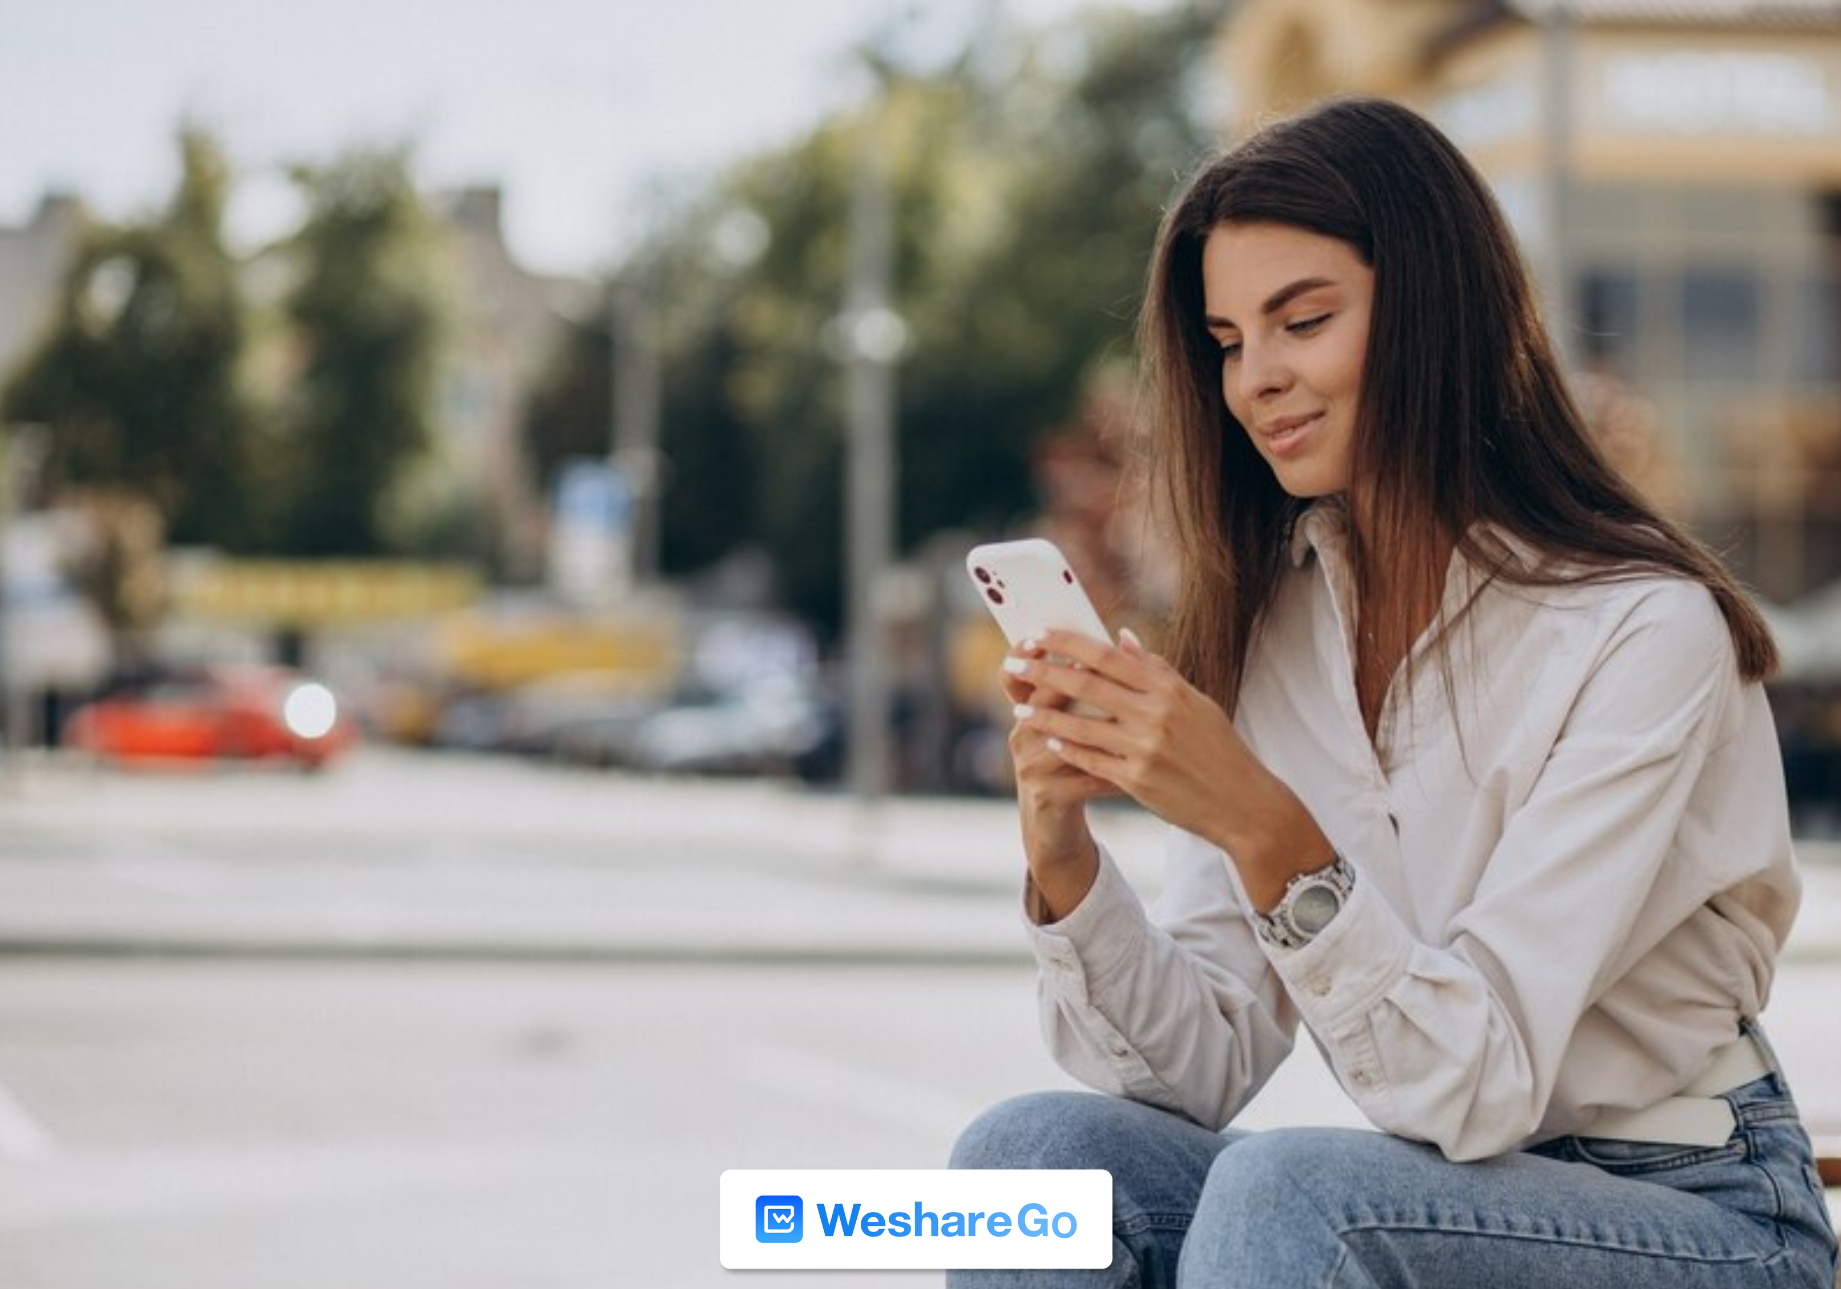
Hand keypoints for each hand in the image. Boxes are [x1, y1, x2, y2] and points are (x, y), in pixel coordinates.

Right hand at [1001, 636, 1117, 917]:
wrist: (1052, 826)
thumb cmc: (1068, 767)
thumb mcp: (1070, 727)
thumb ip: (1091, 684)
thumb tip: (1123, 638)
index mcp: (1026, 713)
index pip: (1018, 676)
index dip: (1032, 653)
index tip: (1062, 634)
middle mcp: (1021, 736)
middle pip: (1041, 701)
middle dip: (1071, 680)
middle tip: (1100, 666)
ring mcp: (1031, 768)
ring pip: (1066, 738)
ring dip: (1100, 727)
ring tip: (1129, 715)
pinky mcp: (1047, 796)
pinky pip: (1086, 778)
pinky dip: (1116, 769)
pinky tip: (1143, 764)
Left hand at [1010, 629, 1333, 909]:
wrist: (1243, 803)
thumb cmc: (1218, 748)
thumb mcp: (1194, 702)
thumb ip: (1155, 670)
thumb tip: (1121, 636)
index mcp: (1168, 689)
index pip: (1108, 656)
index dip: (1068, 643)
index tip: (1037, 633)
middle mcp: (1155, 715)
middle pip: (1086, 685)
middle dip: (1043, 672)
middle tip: (1011, 664)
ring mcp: (1144, 749)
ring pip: (1080, 725)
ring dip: (1043, 714)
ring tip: (1017, 705)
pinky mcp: (1136, 781)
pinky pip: (1089, 761)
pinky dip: (1064, 749)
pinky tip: (1044, 741)